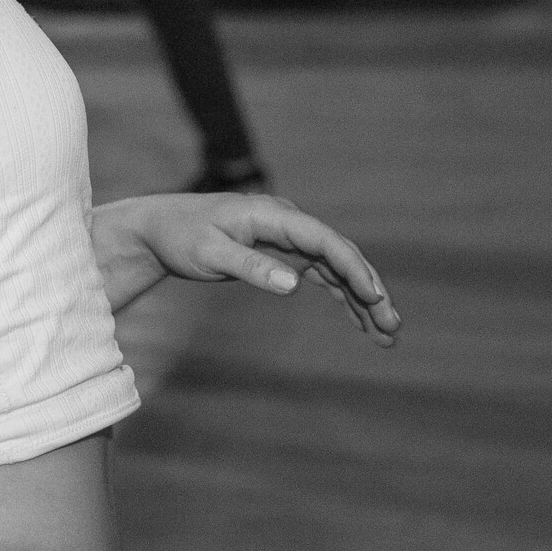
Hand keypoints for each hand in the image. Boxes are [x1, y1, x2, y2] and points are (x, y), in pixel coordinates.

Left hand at [91, 191, 399, 344]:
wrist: (159, 228)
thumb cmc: (181, 238)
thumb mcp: (209, 255)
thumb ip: (250, 267)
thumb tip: (292, 283)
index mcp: (273, 215)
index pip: (325, 241)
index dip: (354, 268)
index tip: (376, 297)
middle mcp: (287, 222)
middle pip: (340, 256)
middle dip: (369, 290)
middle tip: (393, 327)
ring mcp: (288, 237)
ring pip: (337, 268)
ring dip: (362, 299)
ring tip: (387, 335)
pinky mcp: (283, 252)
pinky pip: (323, 274)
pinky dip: (343, 297)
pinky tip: (362, 323)